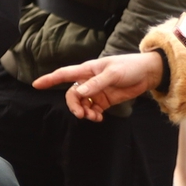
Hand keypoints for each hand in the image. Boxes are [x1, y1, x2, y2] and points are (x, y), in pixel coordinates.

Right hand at [32, 51, 161, 121]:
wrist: (149, 73)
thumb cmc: (130, 67)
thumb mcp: (113, 73)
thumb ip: (96, 84)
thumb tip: (79, 93)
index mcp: (87, 70)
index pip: (64, 74)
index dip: (49, 79)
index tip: (36, 85)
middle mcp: (88, 81)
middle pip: (72, 95)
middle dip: (74, 106)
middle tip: (82, 115)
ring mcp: (96, 91)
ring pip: (81, 104)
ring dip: (84, 112)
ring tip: (94, 117)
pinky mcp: (105, 100)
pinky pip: (93, 109)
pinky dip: (93, 115)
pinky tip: (99, 118)